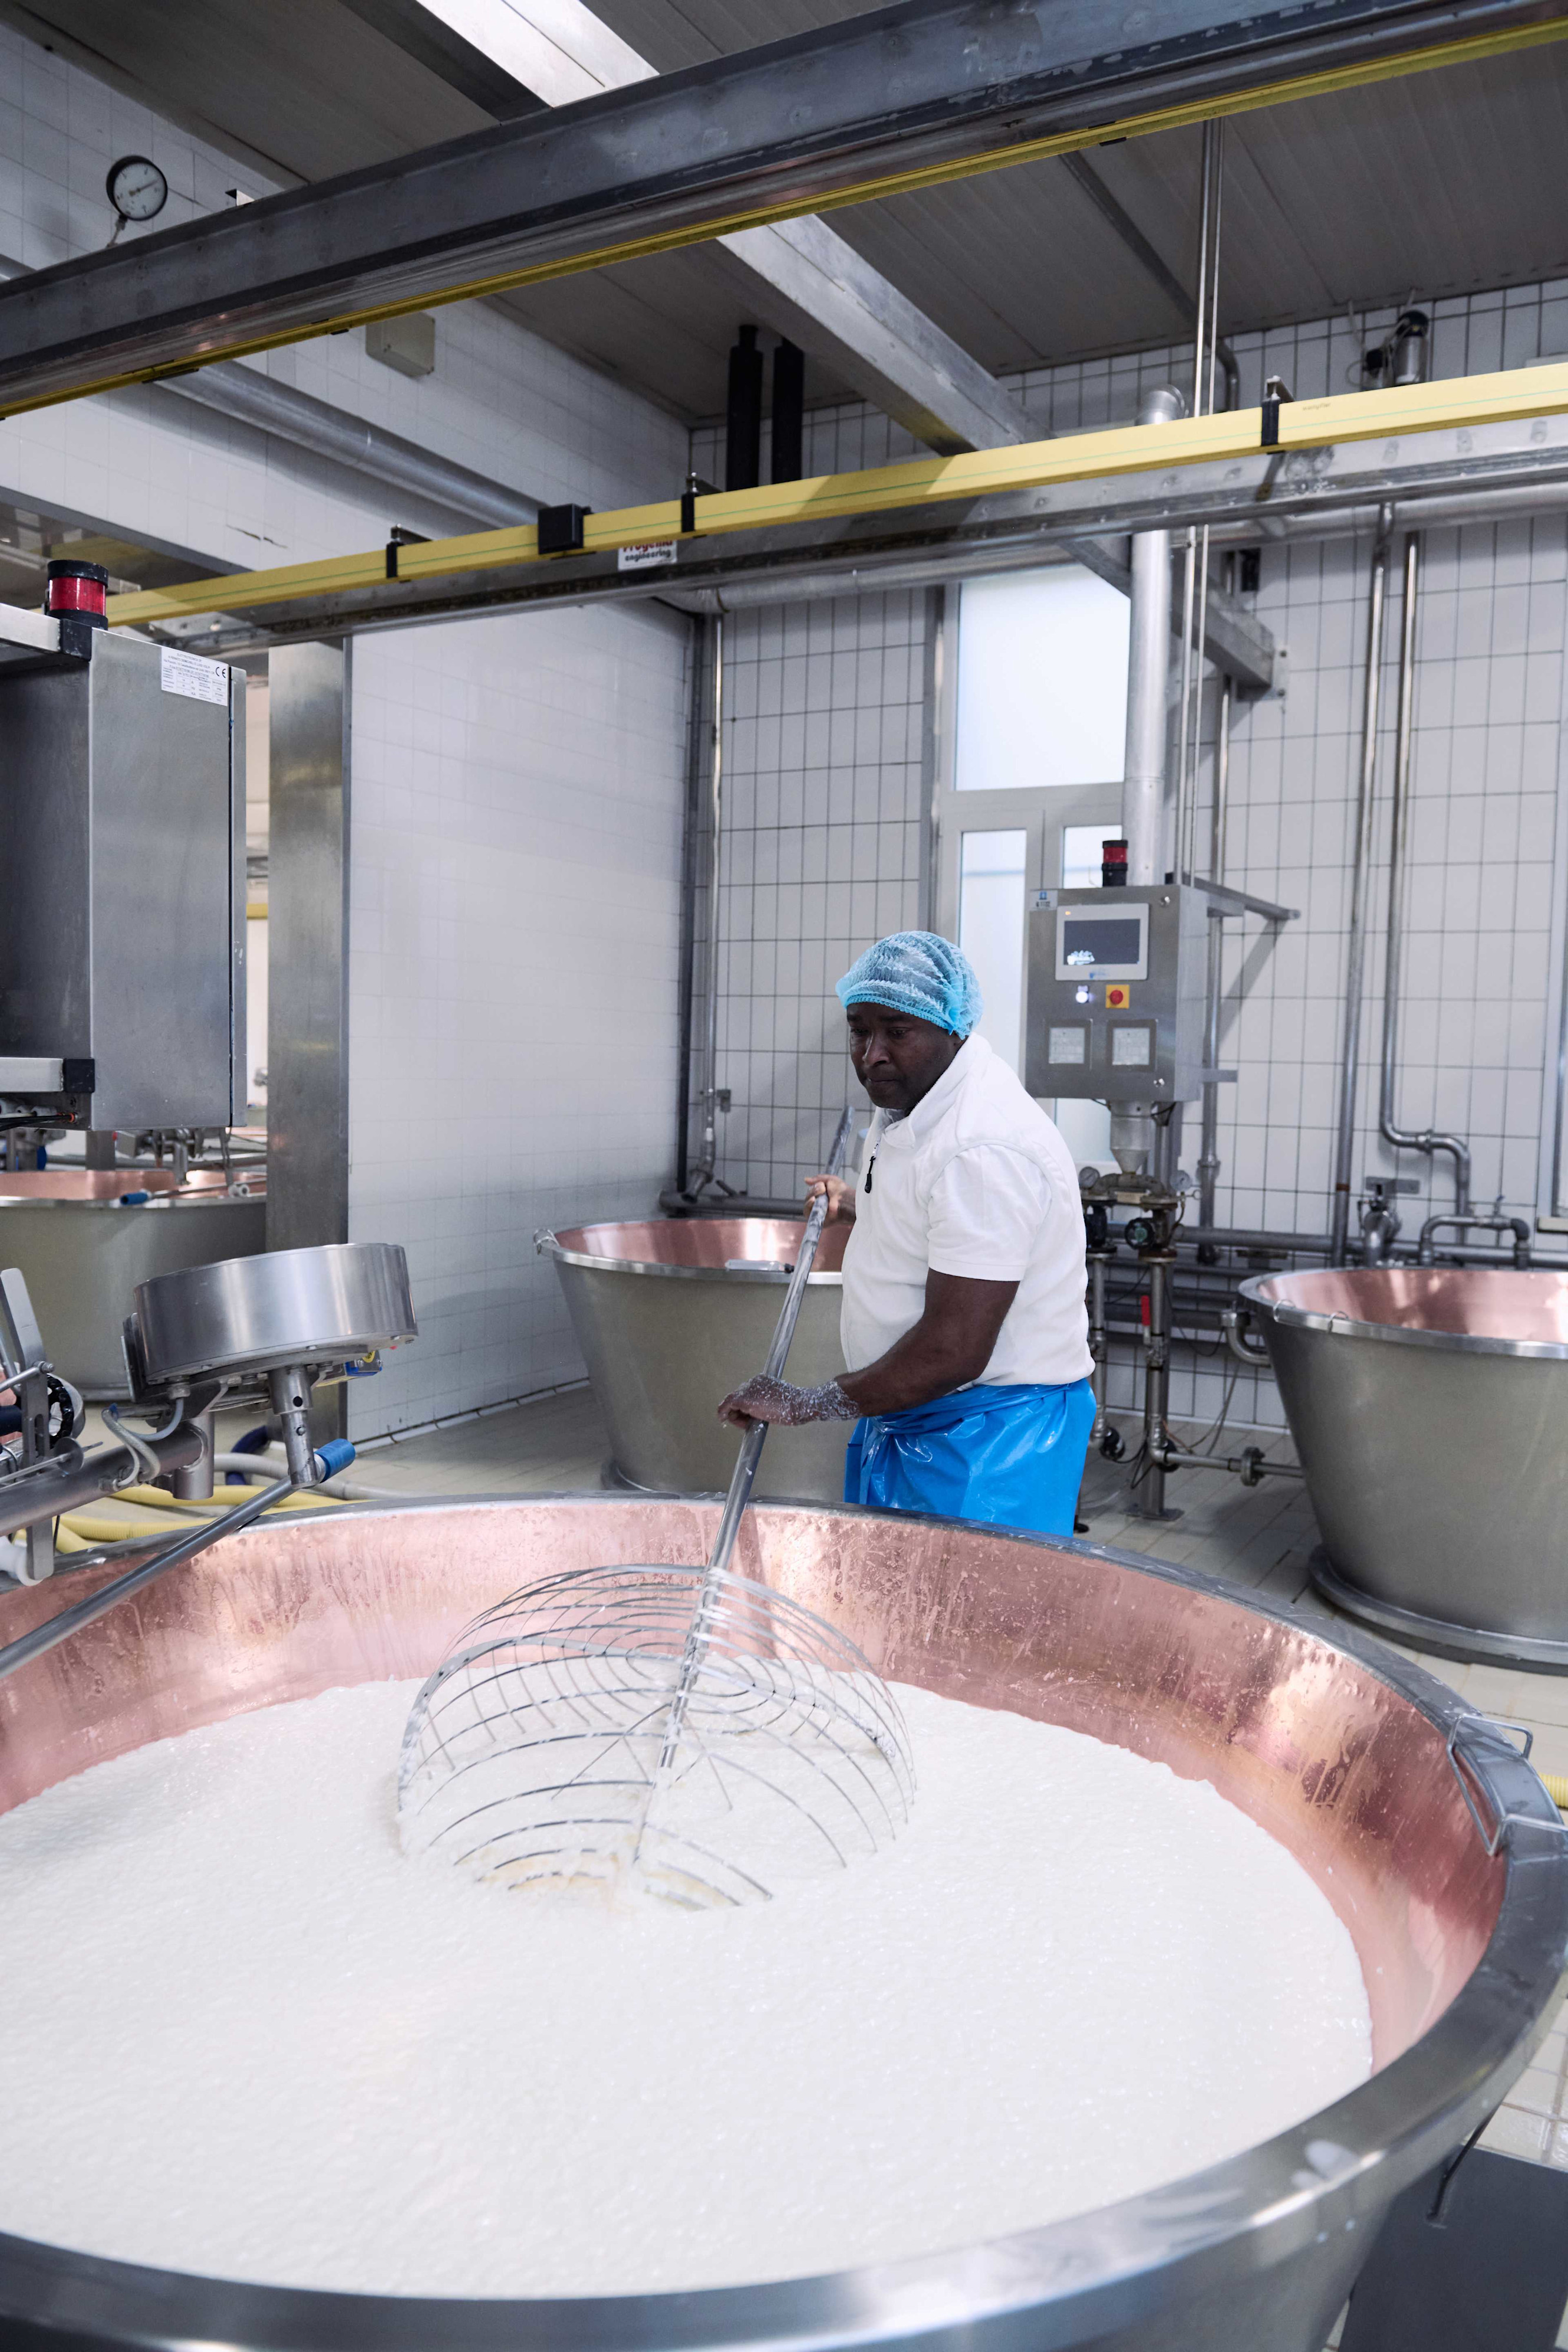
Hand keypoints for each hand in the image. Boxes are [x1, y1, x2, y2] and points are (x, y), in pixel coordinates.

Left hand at [717, 1373, 857, 1428]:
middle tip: (746, 1423)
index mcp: (763, 1381)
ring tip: (744, 1424)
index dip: (746, 1407)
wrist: (798, 1405)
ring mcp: (749, 1389)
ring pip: (733, 1401)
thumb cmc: (794, 1407)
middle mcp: (754, 1381)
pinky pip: (727, 1404)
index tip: (749, 1417)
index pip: (748, 1393)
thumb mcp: (778, 1403)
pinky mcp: (744, 1398)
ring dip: (734, 1414)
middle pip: (739, 1397)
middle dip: (740, 1411)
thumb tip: (757, 1414)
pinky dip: (722, 1411)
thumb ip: (765, 1405)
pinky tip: (722, 1419)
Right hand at [805, 1173, 855, 1223]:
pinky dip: (809, 1205)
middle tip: (822, 1189)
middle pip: (807, 1197)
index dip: (813, 1188)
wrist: (846, 1200)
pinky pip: (807, 1212)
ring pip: (806, 1204)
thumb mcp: (830, 1180)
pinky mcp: (817, 1219)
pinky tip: (814, 1200)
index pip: (810, 1193)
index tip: (821, 1184)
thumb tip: (806, 1180)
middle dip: (813, 1191)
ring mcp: (817, 1212)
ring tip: (821, 1194)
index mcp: (822, 1197)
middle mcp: (819, 1205)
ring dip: (811, 1196)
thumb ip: (817, 1179)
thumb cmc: (842, 1191)